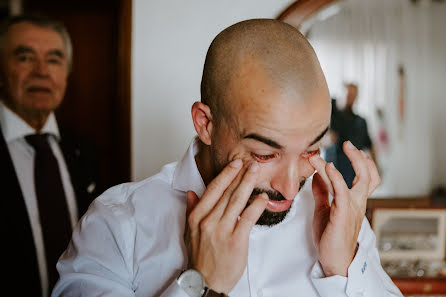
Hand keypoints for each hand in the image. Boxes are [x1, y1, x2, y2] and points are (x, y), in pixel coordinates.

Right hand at [184, 160, 267, 293]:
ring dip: (247, 184)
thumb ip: (191, 210)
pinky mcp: (236, 241)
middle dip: (240, 175)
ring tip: (256, 172)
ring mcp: (222, 230)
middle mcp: (208, 221)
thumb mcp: (190, 231)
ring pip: (237, 201)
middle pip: (227, 192)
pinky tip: (262, 197)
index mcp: (197, 216)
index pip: (213, 189)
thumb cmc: (200, 256)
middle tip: (250, 162)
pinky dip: (256, 206)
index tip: (235, 164)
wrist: (206, 281)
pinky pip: (248, 218)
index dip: (226, 175)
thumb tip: (192, 193)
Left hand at [309, 141, 380, 276]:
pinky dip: (335, 178)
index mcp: (354, 202)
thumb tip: (317, 176)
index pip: (367, 179)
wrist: (333, 260)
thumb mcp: (324, 210)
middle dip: (359, 158)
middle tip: (348, 144)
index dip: (364, 163)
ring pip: (354, 180)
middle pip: (368, 175)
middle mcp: (357, 203)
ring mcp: (352, 208)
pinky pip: (342, 192)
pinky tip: (328, 168)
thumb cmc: (330, 237)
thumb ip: (322, 193)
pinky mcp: (342, 214)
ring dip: (336, 164)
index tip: (352, 149)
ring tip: (318, 156)